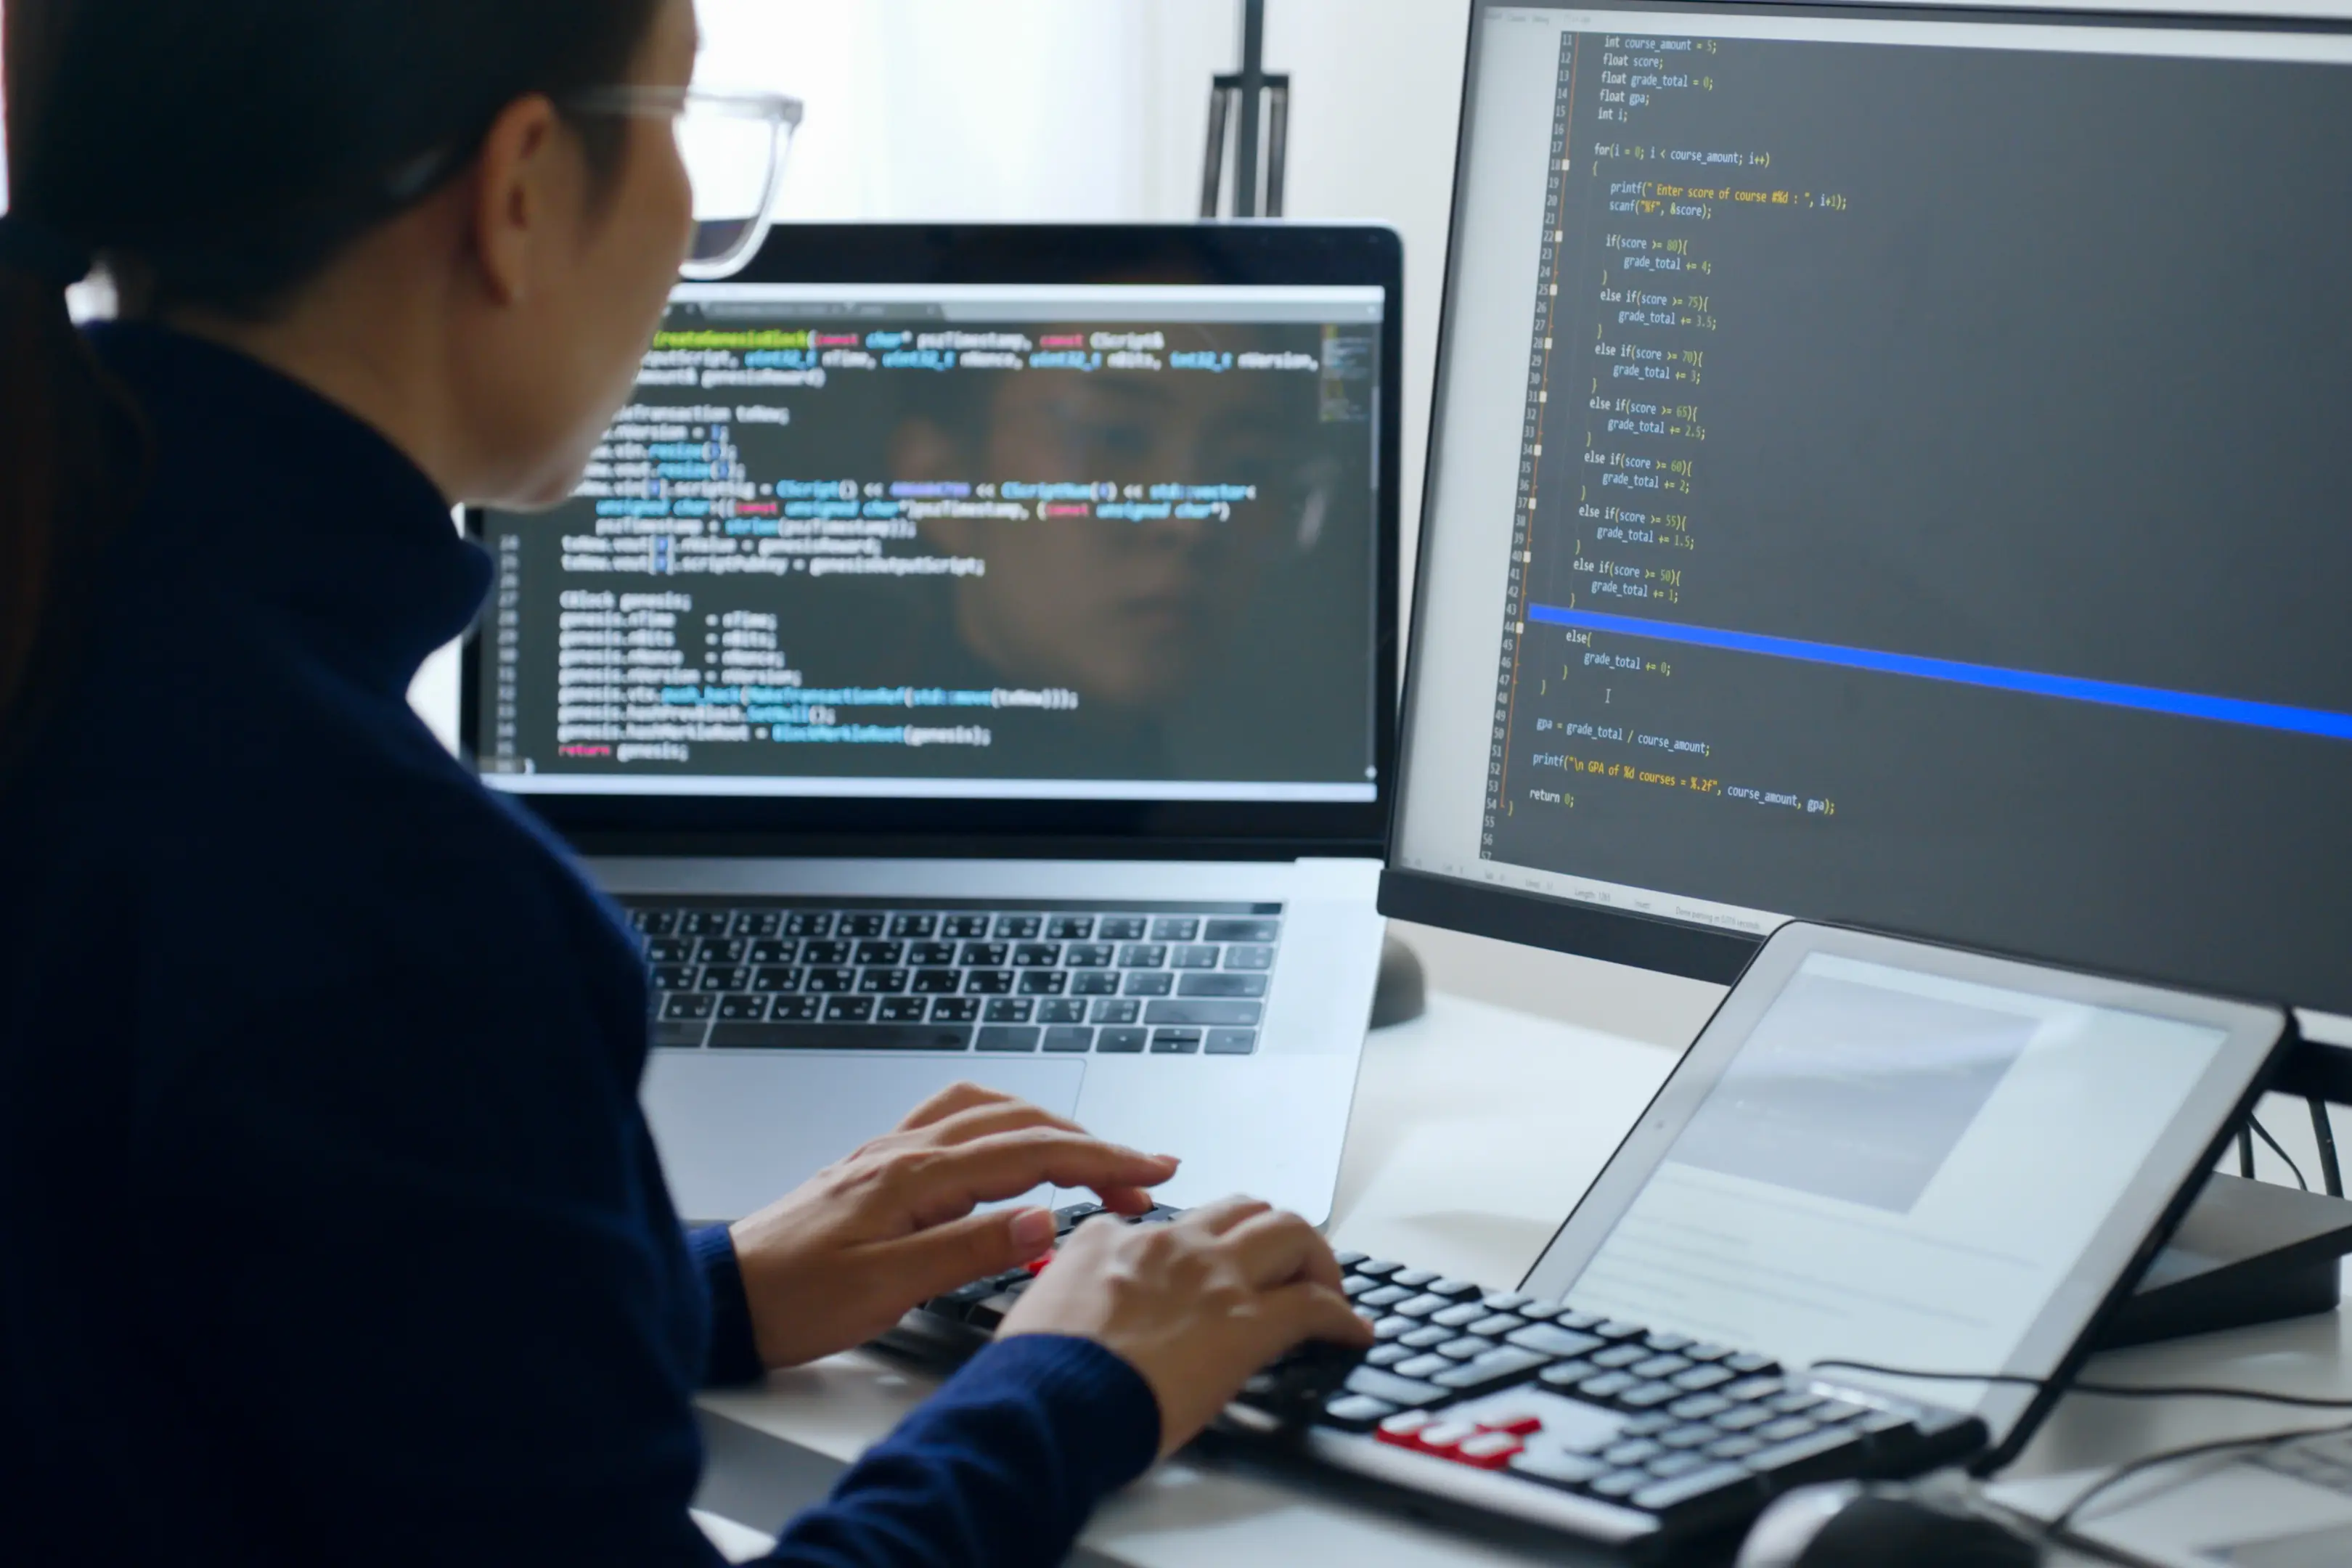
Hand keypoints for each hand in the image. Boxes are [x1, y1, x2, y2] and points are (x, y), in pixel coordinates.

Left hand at [727, 1082, 1178, 1368]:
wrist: (725, 1295)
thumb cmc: (793, 1297)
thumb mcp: (888, 1288)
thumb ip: (970, 1248)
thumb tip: (1046, 1217)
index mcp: (916, 1176)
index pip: (1032, 1153)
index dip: (1101, 1158)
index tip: (1152, 1170)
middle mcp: (905, 1150)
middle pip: (1020, 1123)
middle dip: (1091, 1142)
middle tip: (1142, 1172)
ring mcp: (890, 1152)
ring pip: (989, 1111)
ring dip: (1049, 1125)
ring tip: (1090, 1154)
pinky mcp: (877, 1167)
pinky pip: (955, 1120)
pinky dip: (1003, 1124)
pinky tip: (1009, 1144)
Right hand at [998, 1197, 1372, 1456]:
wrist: (1047, 1403)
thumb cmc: (1035, 1375)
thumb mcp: (1036, 1308)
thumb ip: (1067, 1292)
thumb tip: (1077, 1312)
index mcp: (1111, 1240)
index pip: (1167, 1226)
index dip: (1193, 1251)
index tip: (1205, 1277)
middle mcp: (1168, 1244)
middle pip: (1242, 1210)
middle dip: (1270, 1233)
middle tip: (1284, 1267)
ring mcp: (1212, 1278)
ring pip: (1288, 1231)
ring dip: (1314, 1258)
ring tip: (1326, 1288)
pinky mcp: (1245, 1323)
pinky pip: (1314, 1304)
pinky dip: (1341, 1315)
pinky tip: (1350, 1332)